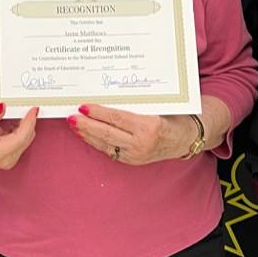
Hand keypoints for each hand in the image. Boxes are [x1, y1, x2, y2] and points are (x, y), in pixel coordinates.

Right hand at [0, 103, 39, 169]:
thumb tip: (1, 107)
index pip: (19, 139)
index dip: (28, 123)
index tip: (33, 109)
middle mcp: (3, 161)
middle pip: (25, 139)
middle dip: (28, 123)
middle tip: (29, 106)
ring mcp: (8, 159)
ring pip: (27, 139)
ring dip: (26, 125)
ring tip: (22, 112)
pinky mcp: (10, 155)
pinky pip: (23, 139)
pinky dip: (22, 128)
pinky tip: (16, 120)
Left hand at [67, 104, 190, 165]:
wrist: (187, 139)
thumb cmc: (173, 116)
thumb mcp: (158, 106)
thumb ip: (135, 103)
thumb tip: (107, 94)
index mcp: (149, 126)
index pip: (117, 118)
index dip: (98, 113)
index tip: (83, 106)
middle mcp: (141, 143)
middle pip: (107, 133)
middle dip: (86, 125)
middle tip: (71, 117)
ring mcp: (136, 155)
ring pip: (105, 144)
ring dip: (87, 135)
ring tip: (74, 125)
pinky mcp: (132, 162)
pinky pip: (109, 150)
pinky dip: (96, 142)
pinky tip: (86, 135)